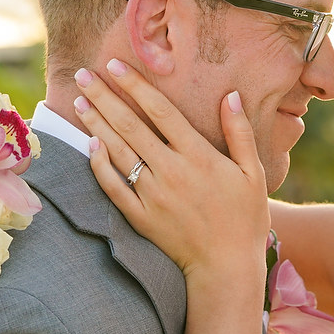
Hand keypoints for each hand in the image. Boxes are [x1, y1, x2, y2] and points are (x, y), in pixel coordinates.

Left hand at [74, 60, 270, 284]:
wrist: (227, 268)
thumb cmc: (245, 218)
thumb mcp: (254, 172)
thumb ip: (239, 132)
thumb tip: (230, 95)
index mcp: (198, 156)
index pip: (160, 111)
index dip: (135, 85)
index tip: (115, 66)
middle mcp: (171, 171)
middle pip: (130, 125)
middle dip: (104, 97)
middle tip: (82, 75)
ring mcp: (153, 195)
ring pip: (118, 152)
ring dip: (96, 124)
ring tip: (79, 101)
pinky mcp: (141, 217)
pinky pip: (113, 187)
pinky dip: (99, 166)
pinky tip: (89, 145)